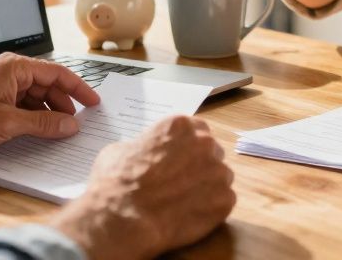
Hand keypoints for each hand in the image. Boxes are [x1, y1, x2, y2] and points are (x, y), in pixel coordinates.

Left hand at [0, 53, 99, 162]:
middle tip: (77, 123)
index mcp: (14, 68)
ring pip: (34, 100)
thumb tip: (69, 125)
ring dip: (47, 115)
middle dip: (63, 105)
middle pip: (47, 87)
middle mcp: (9, 75)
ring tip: (59, 132)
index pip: (57, 73)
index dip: (78, 87)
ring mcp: (0, 90)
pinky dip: (33, 121)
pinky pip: (21, 110)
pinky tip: (39, 135)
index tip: (93, 102)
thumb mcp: (8, 122)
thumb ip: (43, 124)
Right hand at [52, 115, 235, 259]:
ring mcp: (218, 171)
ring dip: (207, 186)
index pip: (196, 130)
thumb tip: (144, 152)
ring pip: (220, 177)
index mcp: (181, 125)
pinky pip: (223, 201)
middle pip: (211, 152)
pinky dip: (210, 209)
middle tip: (182, 181)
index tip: (180, 159)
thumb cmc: (116, 181)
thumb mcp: (121, 149)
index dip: (188, 147)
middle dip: (200, 165)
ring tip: (185, 201)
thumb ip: (144, 145)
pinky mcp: (225, 199)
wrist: (124, 217)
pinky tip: (190, 215)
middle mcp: (205, 143)